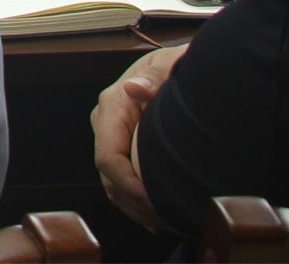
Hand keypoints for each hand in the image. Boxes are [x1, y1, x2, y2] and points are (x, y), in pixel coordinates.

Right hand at [91, 43, 184, 230]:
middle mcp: (106, 121)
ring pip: (112, 183)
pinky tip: (157, 219)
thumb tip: (134, 87)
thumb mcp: (173, 63)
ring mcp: (112, 134)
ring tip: (167, 225)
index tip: (156, 205)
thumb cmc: (181, 66)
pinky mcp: (122, 145)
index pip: (108, 157)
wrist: (182, 66)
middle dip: (135, 204)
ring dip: (136, 208)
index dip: (129, 187)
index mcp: (114, 104)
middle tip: (169, 223)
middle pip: (109, 176)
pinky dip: (136, 203)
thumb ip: (156, 74)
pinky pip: (120, 180)